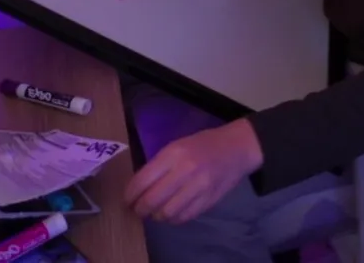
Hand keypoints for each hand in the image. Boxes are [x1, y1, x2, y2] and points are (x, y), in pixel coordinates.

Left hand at [124, 119, 263, 224]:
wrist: (237, 148)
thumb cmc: (204, 144)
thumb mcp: (177, 145)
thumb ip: (159, 165)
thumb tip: (138, 187)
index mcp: (174, 153)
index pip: (142, 180)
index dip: (130, 195)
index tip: (127, 200)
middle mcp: (185, 170)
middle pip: (152, 200)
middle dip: (140, 209)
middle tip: (137, 210)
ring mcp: (199, 187)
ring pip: (167, 213)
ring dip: (156, 216)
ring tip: (154, 212)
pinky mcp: (209, 200)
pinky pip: (184, 217)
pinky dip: (173, 219)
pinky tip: (171, 213)